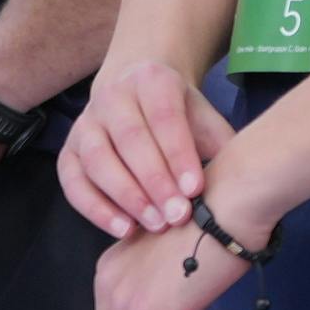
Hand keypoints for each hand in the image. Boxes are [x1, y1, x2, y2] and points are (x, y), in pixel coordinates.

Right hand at [60, 54, 230, 239]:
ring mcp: (85, 122)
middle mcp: (112, 96)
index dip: (178, 154)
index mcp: (151, 80)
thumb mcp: (204, 117)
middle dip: (154, 181)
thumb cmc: (179, 114)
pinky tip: (123, 229)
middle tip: (177, 217)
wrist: (137, 92)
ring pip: (97, 159)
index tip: (195, 190)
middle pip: (129, 138)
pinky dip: (94, 208)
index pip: (163, 117)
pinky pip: (72, 181)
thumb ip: (220, 145)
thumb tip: (241, 185)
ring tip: (153, 226)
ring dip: (125, 196)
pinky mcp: (68, 149)